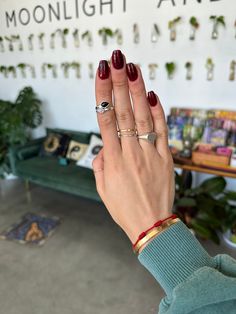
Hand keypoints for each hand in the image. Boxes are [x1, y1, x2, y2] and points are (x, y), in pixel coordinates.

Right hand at [93, 50, 174, 242]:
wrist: (150, 224)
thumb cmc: (123, 208)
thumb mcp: (102, 189)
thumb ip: (99, 164)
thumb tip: (103, 148)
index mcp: (112, 160)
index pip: (105, 120)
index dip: (103, 94)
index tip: (101, 73)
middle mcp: (130, 153)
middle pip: (123, 112)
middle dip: (119, 83)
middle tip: (116, 60)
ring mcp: (150, 154)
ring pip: (143, 118)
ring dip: (138, 91)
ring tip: (133, 68)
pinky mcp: (166, 158)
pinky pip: (162, 132)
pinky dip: (158, 113)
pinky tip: (153, 95)